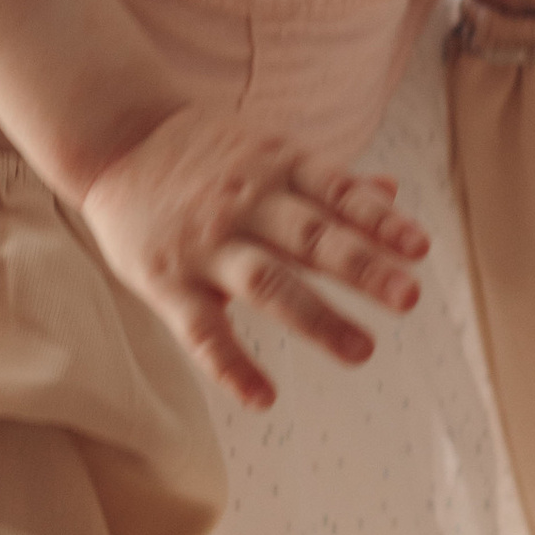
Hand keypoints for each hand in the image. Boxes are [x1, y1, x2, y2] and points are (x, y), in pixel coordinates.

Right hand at [78, 104, 429, 409]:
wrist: (113, 138)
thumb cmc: (203, 152)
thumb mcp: (267, 151)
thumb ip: (327, 180)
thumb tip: (393, 192)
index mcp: (277, 168)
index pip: (338, 194)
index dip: (380, 221)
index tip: (421, 249)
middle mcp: (246, 203)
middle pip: (311, 238)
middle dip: (362, 267)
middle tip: (410, 297)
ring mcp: (207, 244)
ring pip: (267, 282)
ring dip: (316, 317)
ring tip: (363, 351)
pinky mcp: (168, 281)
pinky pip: (202, 330)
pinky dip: (232, 365)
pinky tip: (264, 396)